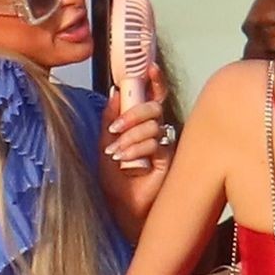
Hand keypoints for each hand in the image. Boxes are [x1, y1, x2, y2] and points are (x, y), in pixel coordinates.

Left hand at [99, 64, 173, 226]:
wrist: (123, 207)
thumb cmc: (115, 180)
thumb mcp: (105, 143)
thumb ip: (109, 118)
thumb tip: (115, 91)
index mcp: (140, 125)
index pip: (152, 97)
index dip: (154, 81)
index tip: (149, 68)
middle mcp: (156, 131)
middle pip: (154, 107)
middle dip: (133, 113)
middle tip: (116, 127)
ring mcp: (165, 144)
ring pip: (153, 124)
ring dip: (130, 136)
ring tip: (117, 153)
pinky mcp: (170, 158)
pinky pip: (156, 142)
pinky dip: (138, 148)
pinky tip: (126, 160)